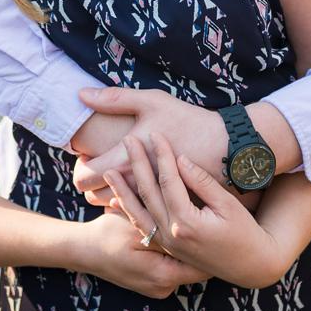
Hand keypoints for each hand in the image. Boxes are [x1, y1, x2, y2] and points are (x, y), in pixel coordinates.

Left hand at [72, 88, 229, 207]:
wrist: (230, 147)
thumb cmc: (191, 121)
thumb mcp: (154, 102)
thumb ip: (115, 99)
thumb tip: (81, 94)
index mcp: (127, 165)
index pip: (84, 179)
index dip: (82, 167)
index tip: (90, 155)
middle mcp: (136, 190)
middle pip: (94, 197)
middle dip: (93, 182)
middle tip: (102, 164)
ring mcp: (151, 203)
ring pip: (115, 207)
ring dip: (111, 194)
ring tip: (118, 176)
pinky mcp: (168, 212)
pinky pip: (138, 216)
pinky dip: (133, 204)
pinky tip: (139, 188)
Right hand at [73, 208, 208, 298]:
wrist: (82, 249)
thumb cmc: (108, 235)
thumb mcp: (142, 228)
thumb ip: (170, 229)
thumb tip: (198, 222)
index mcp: (164, 277)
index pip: (205, 266)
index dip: (214, 247)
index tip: (222, 227)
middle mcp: (164, 288)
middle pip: (197, 267)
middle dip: (204, 246)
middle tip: (214, 222)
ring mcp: (158, 288)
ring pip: (186, 265)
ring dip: (190, 248)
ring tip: (201, 225)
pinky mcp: (153, 283)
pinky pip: (174, 266)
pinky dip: (177, 252)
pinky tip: (180, 234)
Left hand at [103, 134, 282, 289]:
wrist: (250, 265)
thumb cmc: (245, 232)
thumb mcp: (228, 205)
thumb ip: (202, 183)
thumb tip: (181, 160)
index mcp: (186, 223)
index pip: (169, 182)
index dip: (162, 156)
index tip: (156, 135)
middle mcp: (171, 234)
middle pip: (148, 193)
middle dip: (138, 165)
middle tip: (128, 141)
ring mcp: (166, 243)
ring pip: (138, 212)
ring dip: (123, 190)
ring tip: (109, 171)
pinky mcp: (167, 247)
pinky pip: (142, 228)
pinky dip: (129, 213)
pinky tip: (117, 201)